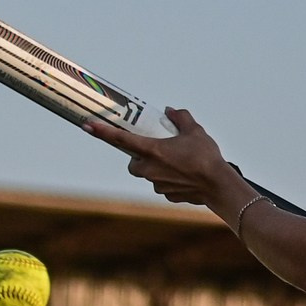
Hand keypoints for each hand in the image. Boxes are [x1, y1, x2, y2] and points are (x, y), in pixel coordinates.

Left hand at [84, 108, 239, 206]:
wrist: (218, 186)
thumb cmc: (206, 158)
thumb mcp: (195, 131)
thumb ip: (180, 118)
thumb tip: (171, 111)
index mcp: (152, 150)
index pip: (121, 139)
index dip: (102, 131)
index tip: (87, 125)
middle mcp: (150, 168)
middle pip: (133, 162)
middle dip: (139, 157)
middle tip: (157, 149)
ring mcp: (157, 184)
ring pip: (148, 174)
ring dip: (156, 168)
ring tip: (178, 163)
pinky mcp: (167, 195)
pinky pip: (162, 185)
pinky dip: (169, 180)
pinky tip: (185, 176)